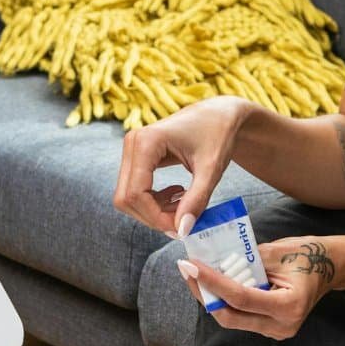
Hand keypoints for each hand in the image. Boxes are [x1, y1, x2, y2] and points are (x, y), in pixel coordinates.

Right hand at [113, 96, 251, 237]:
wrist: (219, 115)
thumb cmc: (218, 135)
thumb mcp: (211, 169)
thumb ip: (196, 200)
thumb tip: (182, 230)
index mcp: (146, 142)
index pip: (136, 193)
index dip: (155, 217)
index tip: (182, 228)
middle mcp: (132, 144)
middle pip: (126, 198)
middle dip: (153, 216)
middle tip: (183, 221)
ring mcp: (131, 150)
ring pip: (127, 197)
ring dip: (153, 211)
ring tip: (184, 205)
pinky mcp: (136, 158)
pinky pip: (134, 190)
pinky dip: (153, 202)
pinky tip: (177, 196)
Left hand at [177, 237, 337, 339]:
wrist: (330, 267)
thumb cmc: (307, 255)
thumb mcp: (276, 252)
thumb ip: (245, 261)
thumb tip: (211, 261)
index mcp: (289, 306)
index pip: (240, 298)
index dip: (212, 282)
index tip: (190, 265)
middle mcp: (282, 326)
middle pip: (230, 316)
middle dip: (204, 293)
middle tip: (187, 269)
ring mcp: (276, 331)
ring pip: (233, 318)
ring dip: (212, 297)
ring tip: (195, 273)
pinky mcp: (270, 328)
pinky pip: (240, 316)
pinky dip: (225, 300)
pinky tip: (213, 282)